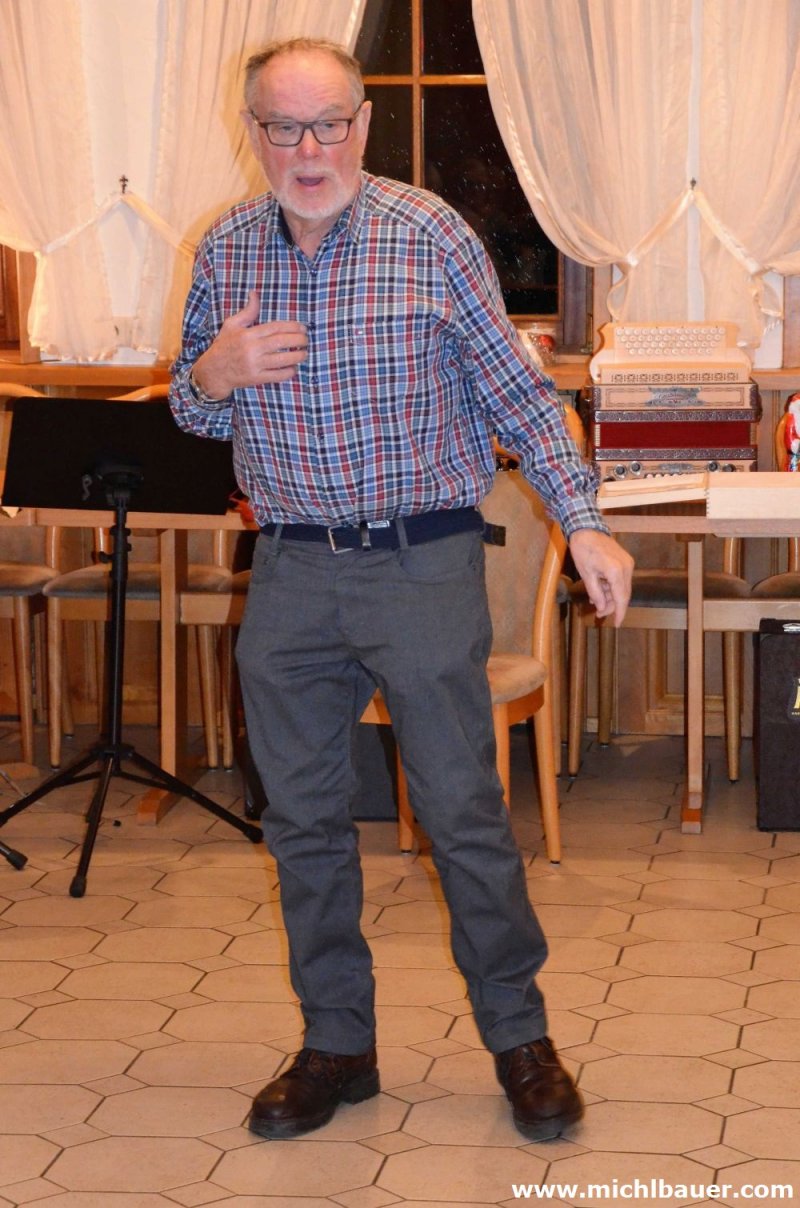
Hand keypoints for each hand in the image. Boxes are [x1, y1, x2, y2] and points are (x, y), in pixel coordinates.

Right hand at [192, 291, 307, 397]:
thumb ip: (247, 311)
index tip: (302, 328)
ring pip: (282, 360)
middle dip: (298, 340)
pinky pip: (278, 375)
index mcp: (248, 334)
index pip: (275, 327)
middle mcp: (252, 349)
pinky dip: (289, 372)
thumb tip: (254, 293)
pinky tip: (293, 368)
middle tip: (306, 340)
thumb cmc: (223, 346)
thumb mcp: (232, 325)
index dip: (292, 327)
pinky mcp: (256, 378)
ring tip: (304, 353)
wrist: (213, 372)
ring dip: (297, 356)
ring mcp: (255, 364)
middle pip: (282, 342)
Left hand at [569, 529, 633, 625]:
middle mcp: (626, 568)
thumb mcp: (586, 575)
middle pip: (623, 594)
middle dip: (611, 605)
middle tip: (598, 613)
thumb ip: (596, 593)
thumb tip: (602, 608)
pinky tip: (600, 589)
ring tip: (595, 600)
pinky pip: (621, 579)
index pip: (621, 598)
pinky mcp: (626, 560)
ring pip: (622, 587)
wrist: (587, 529)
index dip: (619, 613)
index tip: (616, 624)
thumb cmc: (583, 550)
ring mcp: (628, 563)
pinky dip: (612, 587)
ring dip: (610, 596)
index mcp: (616, 572)